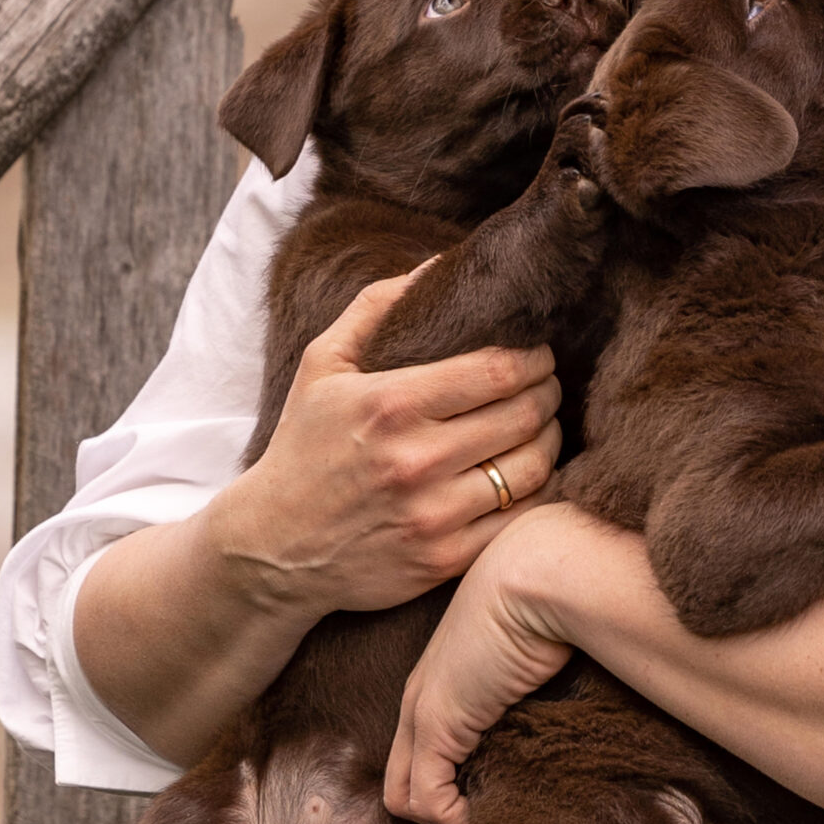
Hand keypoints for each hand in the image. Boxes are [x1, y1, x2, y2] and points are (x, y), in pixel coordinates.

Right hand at [210, 272, 562, 623]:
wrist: (273, 548)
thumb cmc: (303, 446)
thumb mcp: (321, 365)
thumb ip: (376, 307)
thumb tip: (436, 264)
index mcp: (390, 404)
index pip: (499, 369)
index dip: (534, 357)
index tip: (537, 352)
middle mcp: (416, 460)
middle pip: (525, 414)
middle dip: (548, 392)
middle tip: (546, 384)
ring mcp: (433, 515)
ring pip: (532, 467)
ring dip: (550, 440)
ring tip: (541, 426)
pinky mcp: (444, 559)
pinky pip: (519, 518)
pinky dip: (534, 491)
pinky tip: (525, 473)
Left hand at [385, 509, 575, 823]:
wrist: (543, 569)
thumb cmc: (552, 598)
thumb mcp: (532, 649)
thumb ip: (528, 682)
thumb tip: (564, 709)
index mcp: (439, 678)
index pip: (418, 751)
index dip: (450, 783)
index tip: (496, 793)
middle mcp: (419, 696)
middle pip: (400, 780)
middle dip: (439, 809)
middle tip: (490, 816)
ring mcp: (421, 711)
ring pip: (403, 798)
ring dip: (449, 820)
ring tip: (496, 814)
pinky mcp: (435, 723)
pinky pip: (427, 800)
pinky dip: (458, 820)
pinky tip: (495, 810)